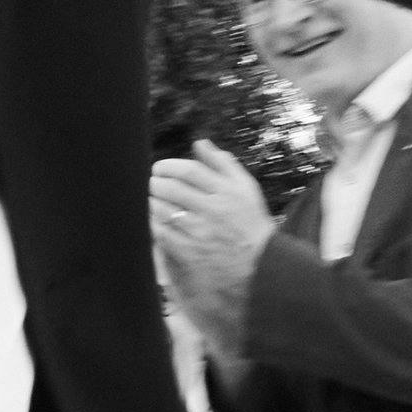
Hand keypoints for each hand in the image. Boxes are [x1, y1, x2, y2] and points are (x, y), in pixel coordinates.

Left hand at [148, 142, 275, 357]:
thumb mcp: (246, 189)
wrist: (259, 268)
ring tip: (152, 200)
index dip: (169, 166)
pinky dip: (154, 223)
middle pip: (172, 188)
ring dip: (152, 201)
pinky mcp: (190, 251)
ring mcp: (200, 232)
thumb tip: (200, 143)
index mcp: (227, 190)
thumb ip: (223, 164)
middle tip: (152, 183)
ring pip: (163, 209)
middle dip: (156, 182)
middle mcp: (214, 209)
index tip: (160, 169)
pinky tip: (154, 220)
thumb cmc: (250, 225)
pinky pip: (162, 232)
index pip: (189, 170)